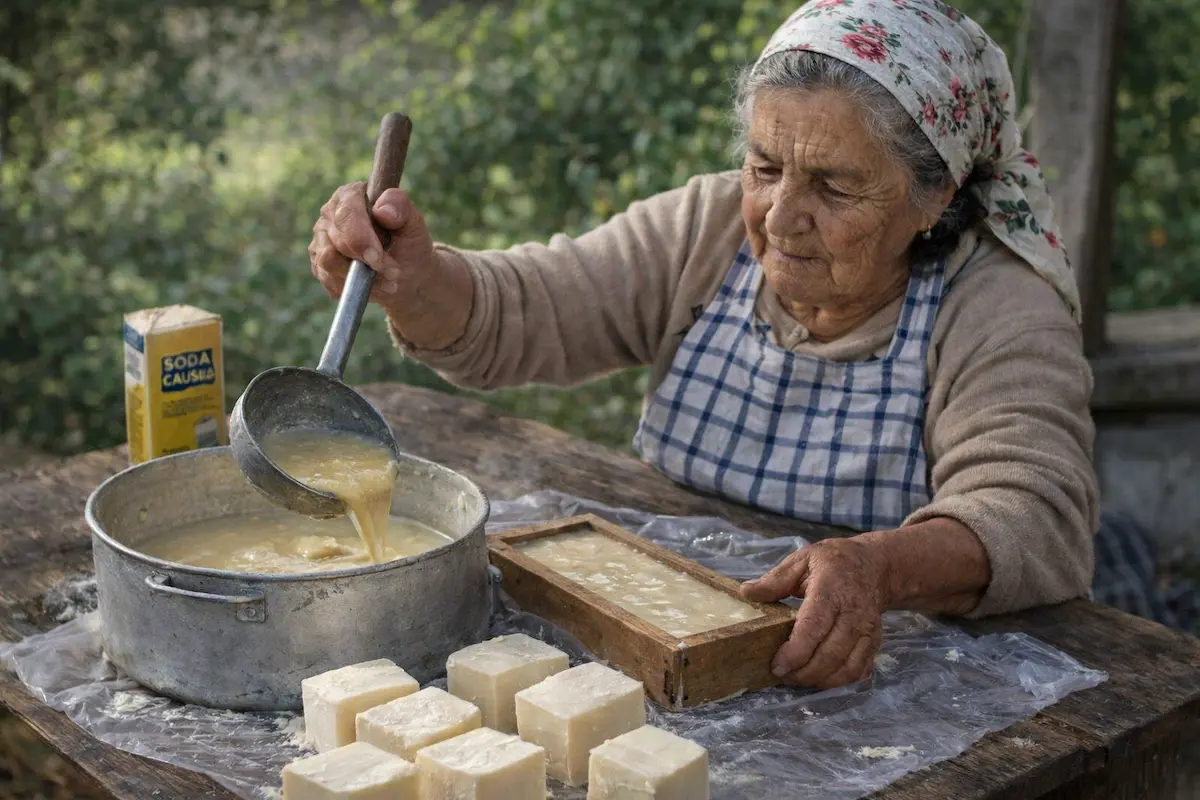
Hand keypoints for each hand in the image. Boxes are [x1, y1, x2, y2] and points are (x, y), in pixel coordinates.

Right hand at [308, 183, 472, 350]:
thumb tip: (382, 210)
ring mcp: (321, 240)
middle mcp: (330, 214)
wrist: (405, 272)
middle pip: (337, 240)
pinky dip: (354, 288)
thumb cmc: (408, 242)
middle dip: (367, 262)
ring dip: (360, 277)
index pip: (347, 213)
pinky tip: (374, 286)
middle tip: (394, 272)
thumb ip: (402, 209)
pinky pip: (329, 281)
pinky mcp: (319, 265)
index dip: (360, 238)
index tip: (377, 258)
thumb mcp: (414, 224)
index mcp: (351, 195)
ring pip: (329, 262)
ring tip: (388, 280)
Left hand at [740, 538, 887, 689]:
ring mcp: (868, 630)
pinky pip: (860, 671)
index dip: (795, 652)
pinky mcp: (876, 642)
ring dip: (821, 681)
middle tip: (781, 675)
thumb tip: (747, 592)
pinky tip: (821, 677)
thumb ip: (775, 579)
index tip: (777, 665)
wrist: (875, 564)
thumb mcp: (802, 559)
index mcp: (832, 589)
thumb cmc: (834, 562)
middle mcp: (854, 613)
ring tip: (797, 678)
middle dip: (804, 672)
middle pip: (831, 654)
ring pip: (847, 668)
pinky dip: (840, 682)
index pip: (814, 627)